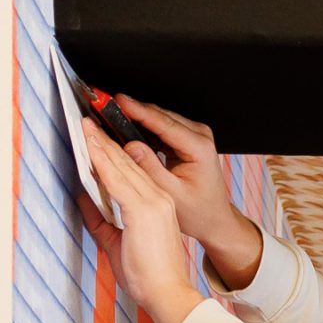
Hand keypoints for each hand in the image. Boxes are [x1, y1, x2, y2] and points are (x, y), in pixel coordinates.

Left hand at [77, 121, 202, 322]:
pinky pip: (116, 178)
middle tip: (87, 121)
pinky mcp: (143, 210)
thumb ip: (100, 220)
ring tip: (85, 126)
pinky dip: (101, 160)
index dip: (110, 152)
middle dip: (103, 141)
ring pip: (121, 165)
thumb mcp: (117, 244)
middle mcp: (158, 198)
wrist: (169, 296)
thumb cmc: (150, 277)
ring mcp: (153, 202)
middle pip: (126, 162)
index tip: (95, 137)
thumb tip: (83, 200)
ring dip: (100, 144)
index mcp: (157, 205)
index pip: (130, 171)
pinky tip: (90, 145)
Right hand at [104, 94, 239, 250]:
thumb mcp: (172, 194)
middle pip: (161, 116)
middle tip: (108, 107)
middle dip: (134, 111)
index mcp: (199, 148)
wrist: (214, 220)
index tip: (119, 101)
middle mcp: (199, 136)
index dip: (139, 110)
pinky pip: (161, 128)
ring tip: (113, 116)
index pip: (164, 123)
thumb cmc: (199, 212)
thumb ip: (151, 168)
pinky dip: (144, 128)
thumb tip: (130, 147)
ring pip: (160, 119)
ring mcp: (194, 136)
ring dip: (137, 118)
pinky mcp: (187, 140)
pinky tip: (127, 128)